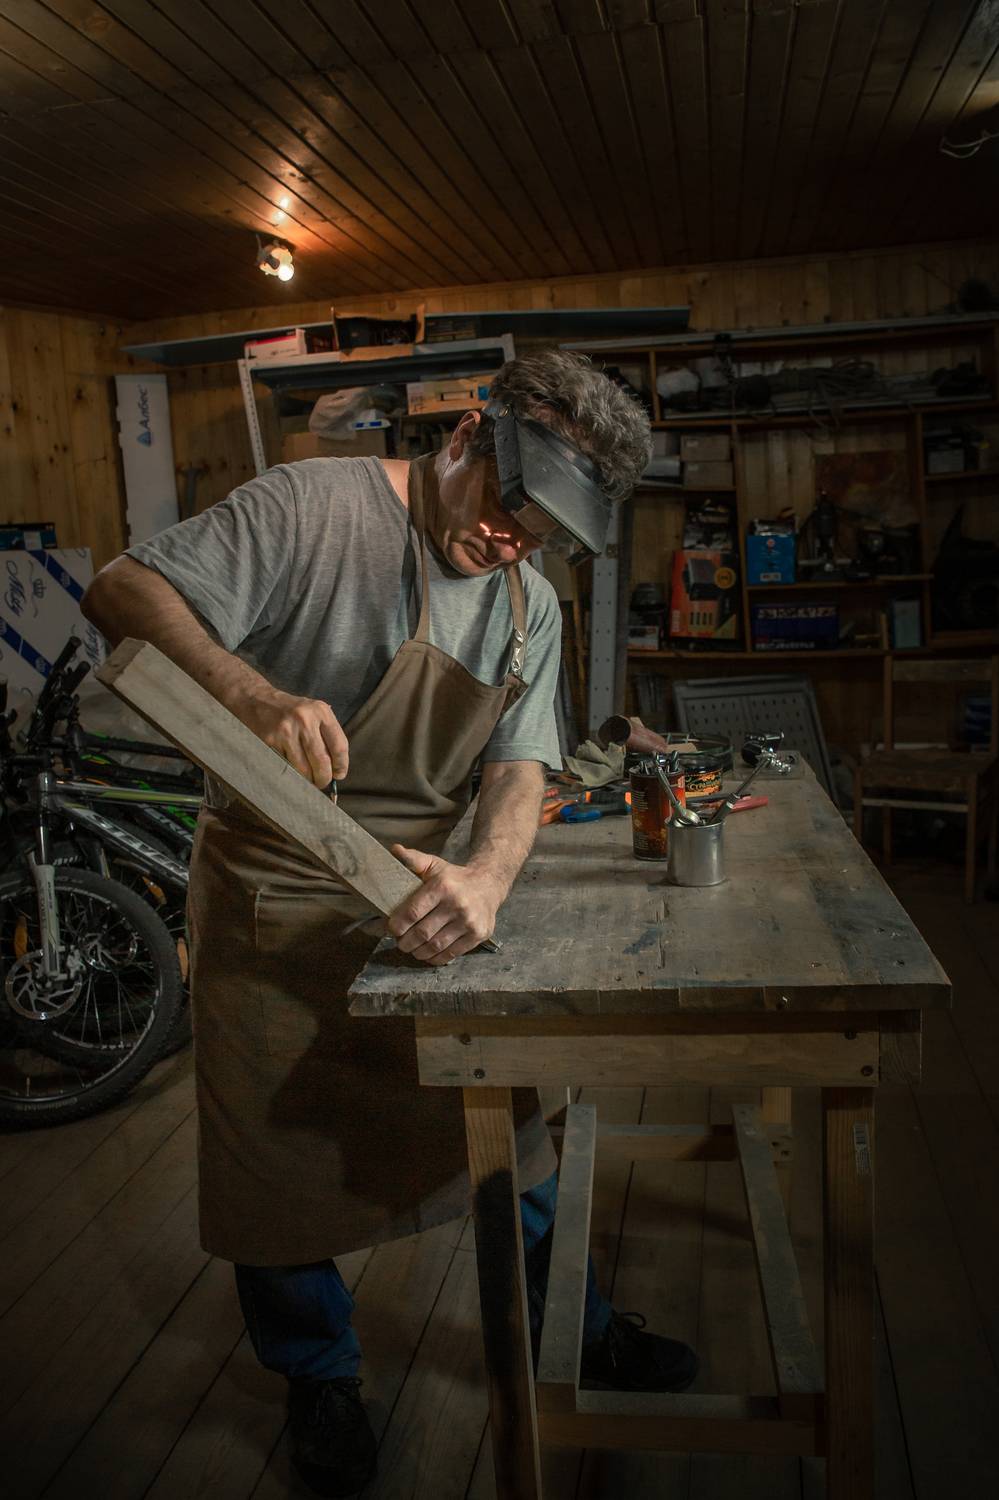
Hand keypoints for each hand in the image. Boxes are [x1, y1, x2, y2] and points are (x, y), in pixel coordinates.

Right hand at [236, 687, 348, 786]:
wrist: (256, 700)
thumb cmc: (290, 710)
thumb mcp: (313, 712)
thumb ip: (327, 734)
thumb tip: (337, 768)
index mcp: (321, 711)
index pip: (339, 746)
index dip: (341, 765)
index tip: (339, 774)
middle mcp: (305, 720)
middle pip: (322, 761)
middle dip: (324, 777)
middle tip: (322, 782)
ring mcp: (286, 731)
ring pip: (303, 768)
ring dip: (307, 780)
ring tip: (307, 779)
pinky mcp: (270, 741)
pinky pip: (285, 766)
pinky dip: (291, 774)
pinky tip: (292, 771)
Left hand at [386, 845, 502, 964]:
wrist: (489, 885)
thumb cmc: (454, 878)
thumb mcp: (434, 865)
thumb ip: (413, 860)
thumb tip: (394, 850)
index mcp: (443, 887)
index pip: (413, 912)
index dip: (397, 926)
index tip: (391, 929)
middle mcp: (457, 904)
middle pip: (422, 933)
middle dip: (405, 942)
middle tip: (400, 942)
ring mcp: (469, 922)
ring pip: (435, 946)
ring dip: (418, 952)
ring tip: (412, 948)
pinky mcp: (478, 935)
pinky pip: (451, 954)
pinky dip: (435, 958)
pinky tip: (428, 953)